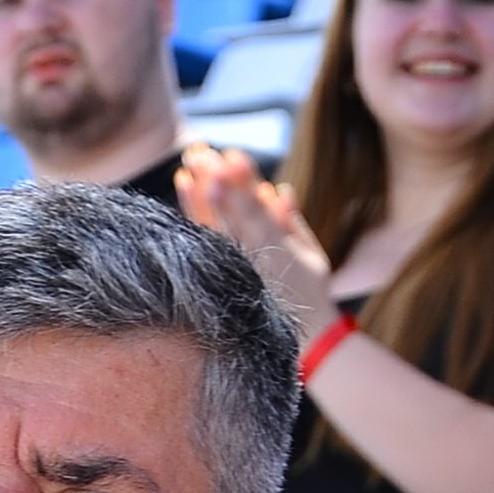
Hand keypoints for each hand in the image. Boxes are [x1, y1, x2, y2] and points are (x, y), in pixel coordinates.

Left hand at [177, 145, 336, 338]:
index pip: (257, 211)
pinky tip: (183, 186)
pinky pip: (206, 241)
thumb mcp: (310, 257)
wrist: (305, 341)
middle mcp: (253, 258)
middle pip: (232, 214)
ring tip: (187, 165)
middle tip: (200, 151)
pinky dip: (193, 214)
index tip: (231, 157)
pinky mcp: (224, 276)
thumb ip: (292, 223)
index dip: (243, 185)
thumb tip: (278, 191)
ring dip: (199, 195)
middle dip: (216, 181)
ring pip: (214, 227)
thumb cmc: (309, 292)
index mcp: (278, 250)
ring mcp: (236, 268)